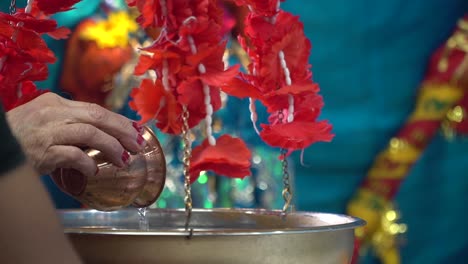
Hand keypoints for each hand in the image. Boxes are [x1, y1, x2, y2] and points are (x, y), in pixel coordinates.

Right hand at [6, 93, 144, 176]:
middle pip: (98, 116)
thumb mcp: (45, 121)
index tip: (136, 130)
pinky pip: (73, 155)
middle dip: (122, 131)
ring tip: (124, 160)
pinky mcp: (42, 152)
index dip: (119, 120)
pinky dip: (87, 163)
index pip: (95, 109)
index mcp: (56, 103)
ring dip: (112, 147)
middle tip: (138, 144)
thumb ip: (70, 123)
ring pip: (90, 133)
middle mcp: (53, 113)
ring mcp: (47, 131)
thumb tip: (103, 135)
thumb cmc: (21, 136)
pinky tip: (94, 171)